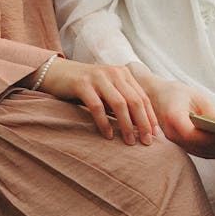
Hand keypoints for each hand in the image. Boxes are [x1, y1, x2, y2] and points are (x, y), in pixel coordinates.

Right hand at [37, 57, 158, 144]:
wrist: (58, 73)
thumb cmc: (87, 87)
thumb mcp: (108, 90)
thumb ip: (123, 101)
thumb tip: (141, 126)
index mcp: (124, 74)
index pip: (143, 97)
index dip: (150, 117)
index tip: (156, 135)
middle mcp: (114, 73)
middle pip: (135, 101)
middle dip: (143, 123)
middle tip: (147, 141)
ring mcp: (99, 77)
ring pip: (119, 104)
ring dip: (127, 125)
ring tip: (130, 142)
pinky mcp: (82, 84)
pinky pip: (97, 106)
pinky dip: (104, 122)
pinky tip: (108, 135)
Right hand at [130, 67, 214, 158]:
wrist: (154, 95)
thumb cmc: (177, 92)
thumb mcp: (197, 96)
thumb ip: (212, 113)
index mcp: (173, 117)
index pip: (193, 135)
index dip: (212, 138)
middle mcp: (171, 133)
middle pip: (198, 147)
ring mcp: (173, 141)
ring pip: (199, 152)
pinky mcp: (179, 143)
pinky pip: (197, 151)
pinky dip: (213, 151)